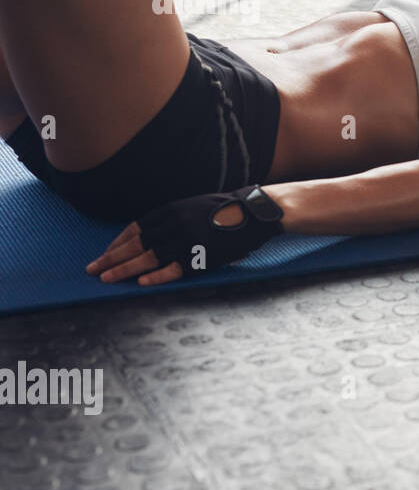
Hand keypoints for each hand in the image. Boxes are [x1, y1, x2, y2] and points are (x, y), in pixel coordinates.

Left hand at [86, 186, 284, 284]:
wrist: (255, 213)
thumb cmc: (227, 210)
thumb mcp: (194, 207)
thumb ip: (173, 219)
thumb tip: (151, 235)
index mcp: (171, 210)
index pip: (136, 228)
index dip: (118, 242)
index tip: (106, 253)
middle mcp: (175, 224)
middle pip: (135, 243)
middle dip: (111, 257)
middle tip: (92, 268)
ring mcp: (187, 240)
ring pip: (148, 257)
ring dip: (124, 269)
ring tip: (106, 279)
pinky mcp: (201, 255)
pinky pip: (173, 269)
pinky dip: (156, 276)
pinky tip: (140, 283)